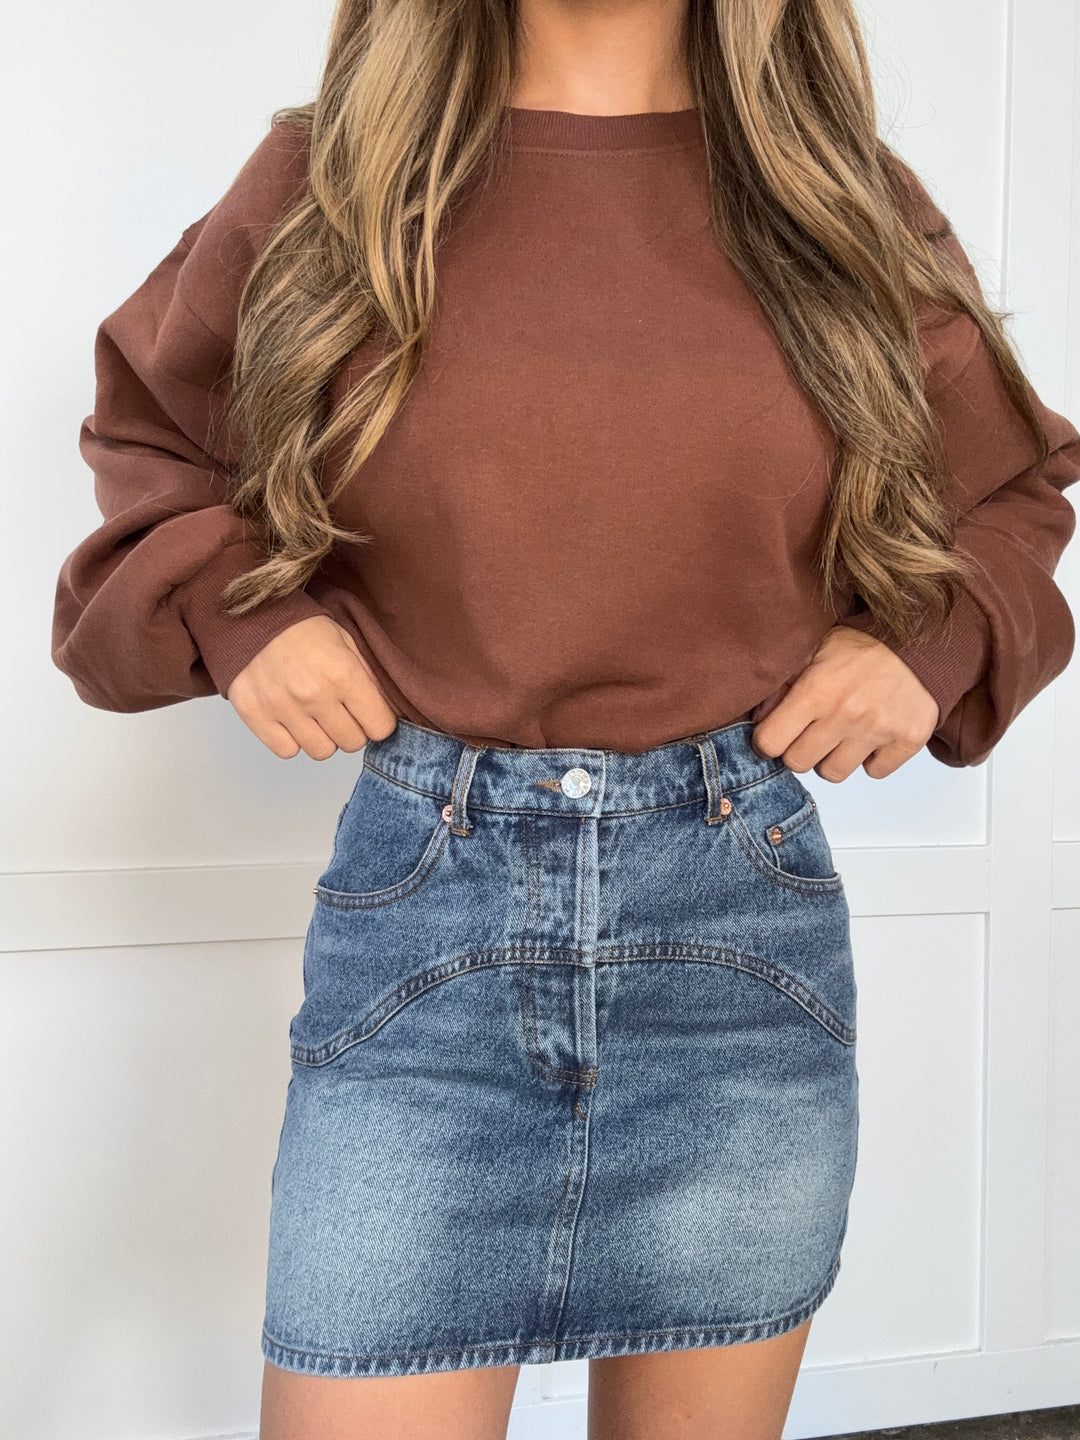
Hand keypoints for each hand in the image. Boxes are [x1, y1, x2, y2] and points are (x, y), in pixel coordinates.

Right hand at [225, 615, 397, 759]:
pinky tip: (293, 719)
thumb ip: (369, 679)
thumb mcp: (347, 642)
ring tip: (315, 714)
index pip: (380, 727)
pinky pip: (287, 751)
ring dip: (323, 737)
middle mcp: (314, 694)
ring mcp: (283, 707)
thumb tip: (389, 713)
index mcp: (343, 672)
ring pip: (321, 752)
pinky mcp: (256, 715)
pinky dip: (292, 740)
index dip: (378, 721)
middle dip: (352, 729)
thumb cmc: (303, 629)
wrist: (252, 617)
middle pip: (352, 743)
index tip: (370, 714)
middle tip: (340, 711)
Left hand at [750, 624, 939, 781]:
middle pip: (798, 763)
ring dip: (833, 757)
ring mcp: (878, 730)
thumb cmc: (863, 645)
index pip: (770, 743)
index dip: (769, 739)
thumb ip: (783, 684)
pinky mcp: (907, 740)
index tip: (777, 732)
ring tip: (842, 732)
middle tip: (811, 730)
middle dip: (799, 749)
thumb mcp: (814, 650)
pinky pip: (874, 772)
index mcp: (816, 690)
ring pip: (833, 773)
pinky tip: (871, 734)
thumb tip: (759, 717)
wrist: (923, 639)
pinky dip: (871, 758)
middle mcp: (845, 714)